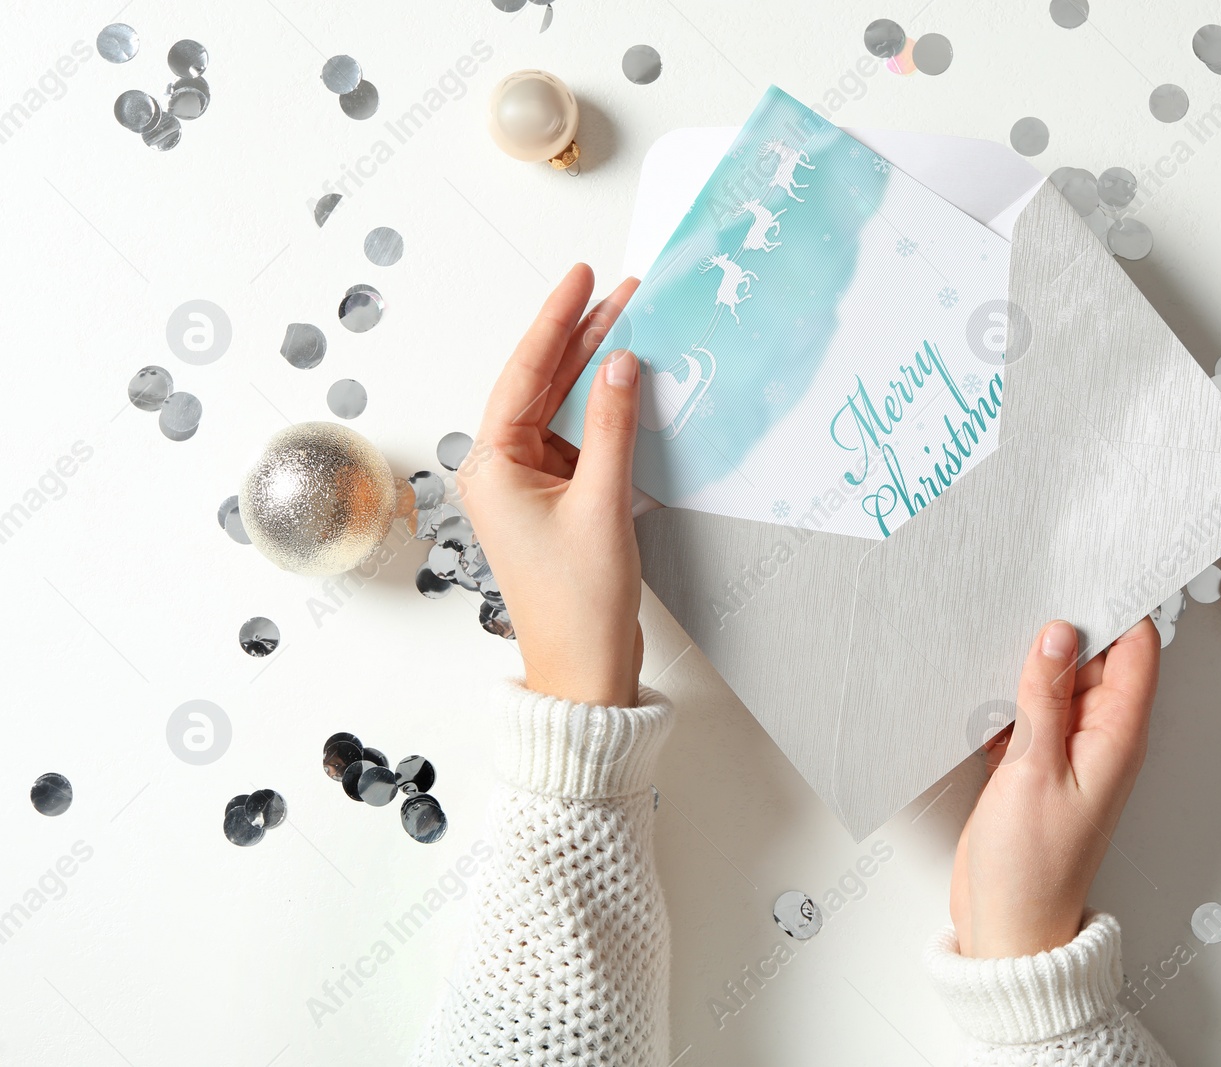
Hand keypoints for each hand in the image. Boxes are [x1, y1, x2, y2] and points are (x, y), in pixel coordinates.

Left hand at [457, 264, 645, 706]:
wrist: (585, 669)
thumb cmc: (578, 602)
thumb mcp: (602, 504)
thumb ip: (614, 427)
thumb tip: (623, 364)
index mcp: (492, 466)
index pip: (524, 373)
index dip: (556, 320)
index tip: (581, 278)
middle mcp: (504, 469)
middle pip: (543, 384)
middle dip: (582, 337)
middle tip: (621, 291)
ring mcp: (532, 484)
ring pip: (564, 408)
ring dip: (598, 371)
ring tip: (634, 322)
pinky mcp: (561, 501)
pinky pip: (582, 438)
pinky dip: (608, 411)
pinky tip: (636, 383)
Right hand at [950, 618, 1159, 957]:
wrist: (1007, 928)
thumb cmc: (1031, 868)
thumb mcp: (1033, 770)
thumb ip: (1045, 697)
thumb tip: (1059, 633)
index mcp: (1118, 736)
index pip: (1136, 651)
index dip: (1119, 606)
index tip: (1089, 568)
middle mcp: (1099, 739)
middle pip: (1094, 659)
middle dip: (1066, 625)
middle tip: (1030, 586)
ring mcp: (1066, 751)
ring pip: (1056, 682)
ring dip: (1030, 661)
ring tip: (998, 627)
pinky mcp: (1035, 765)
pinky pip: (1029, 710)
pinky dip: (1009, 695)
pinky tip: (982, 683)